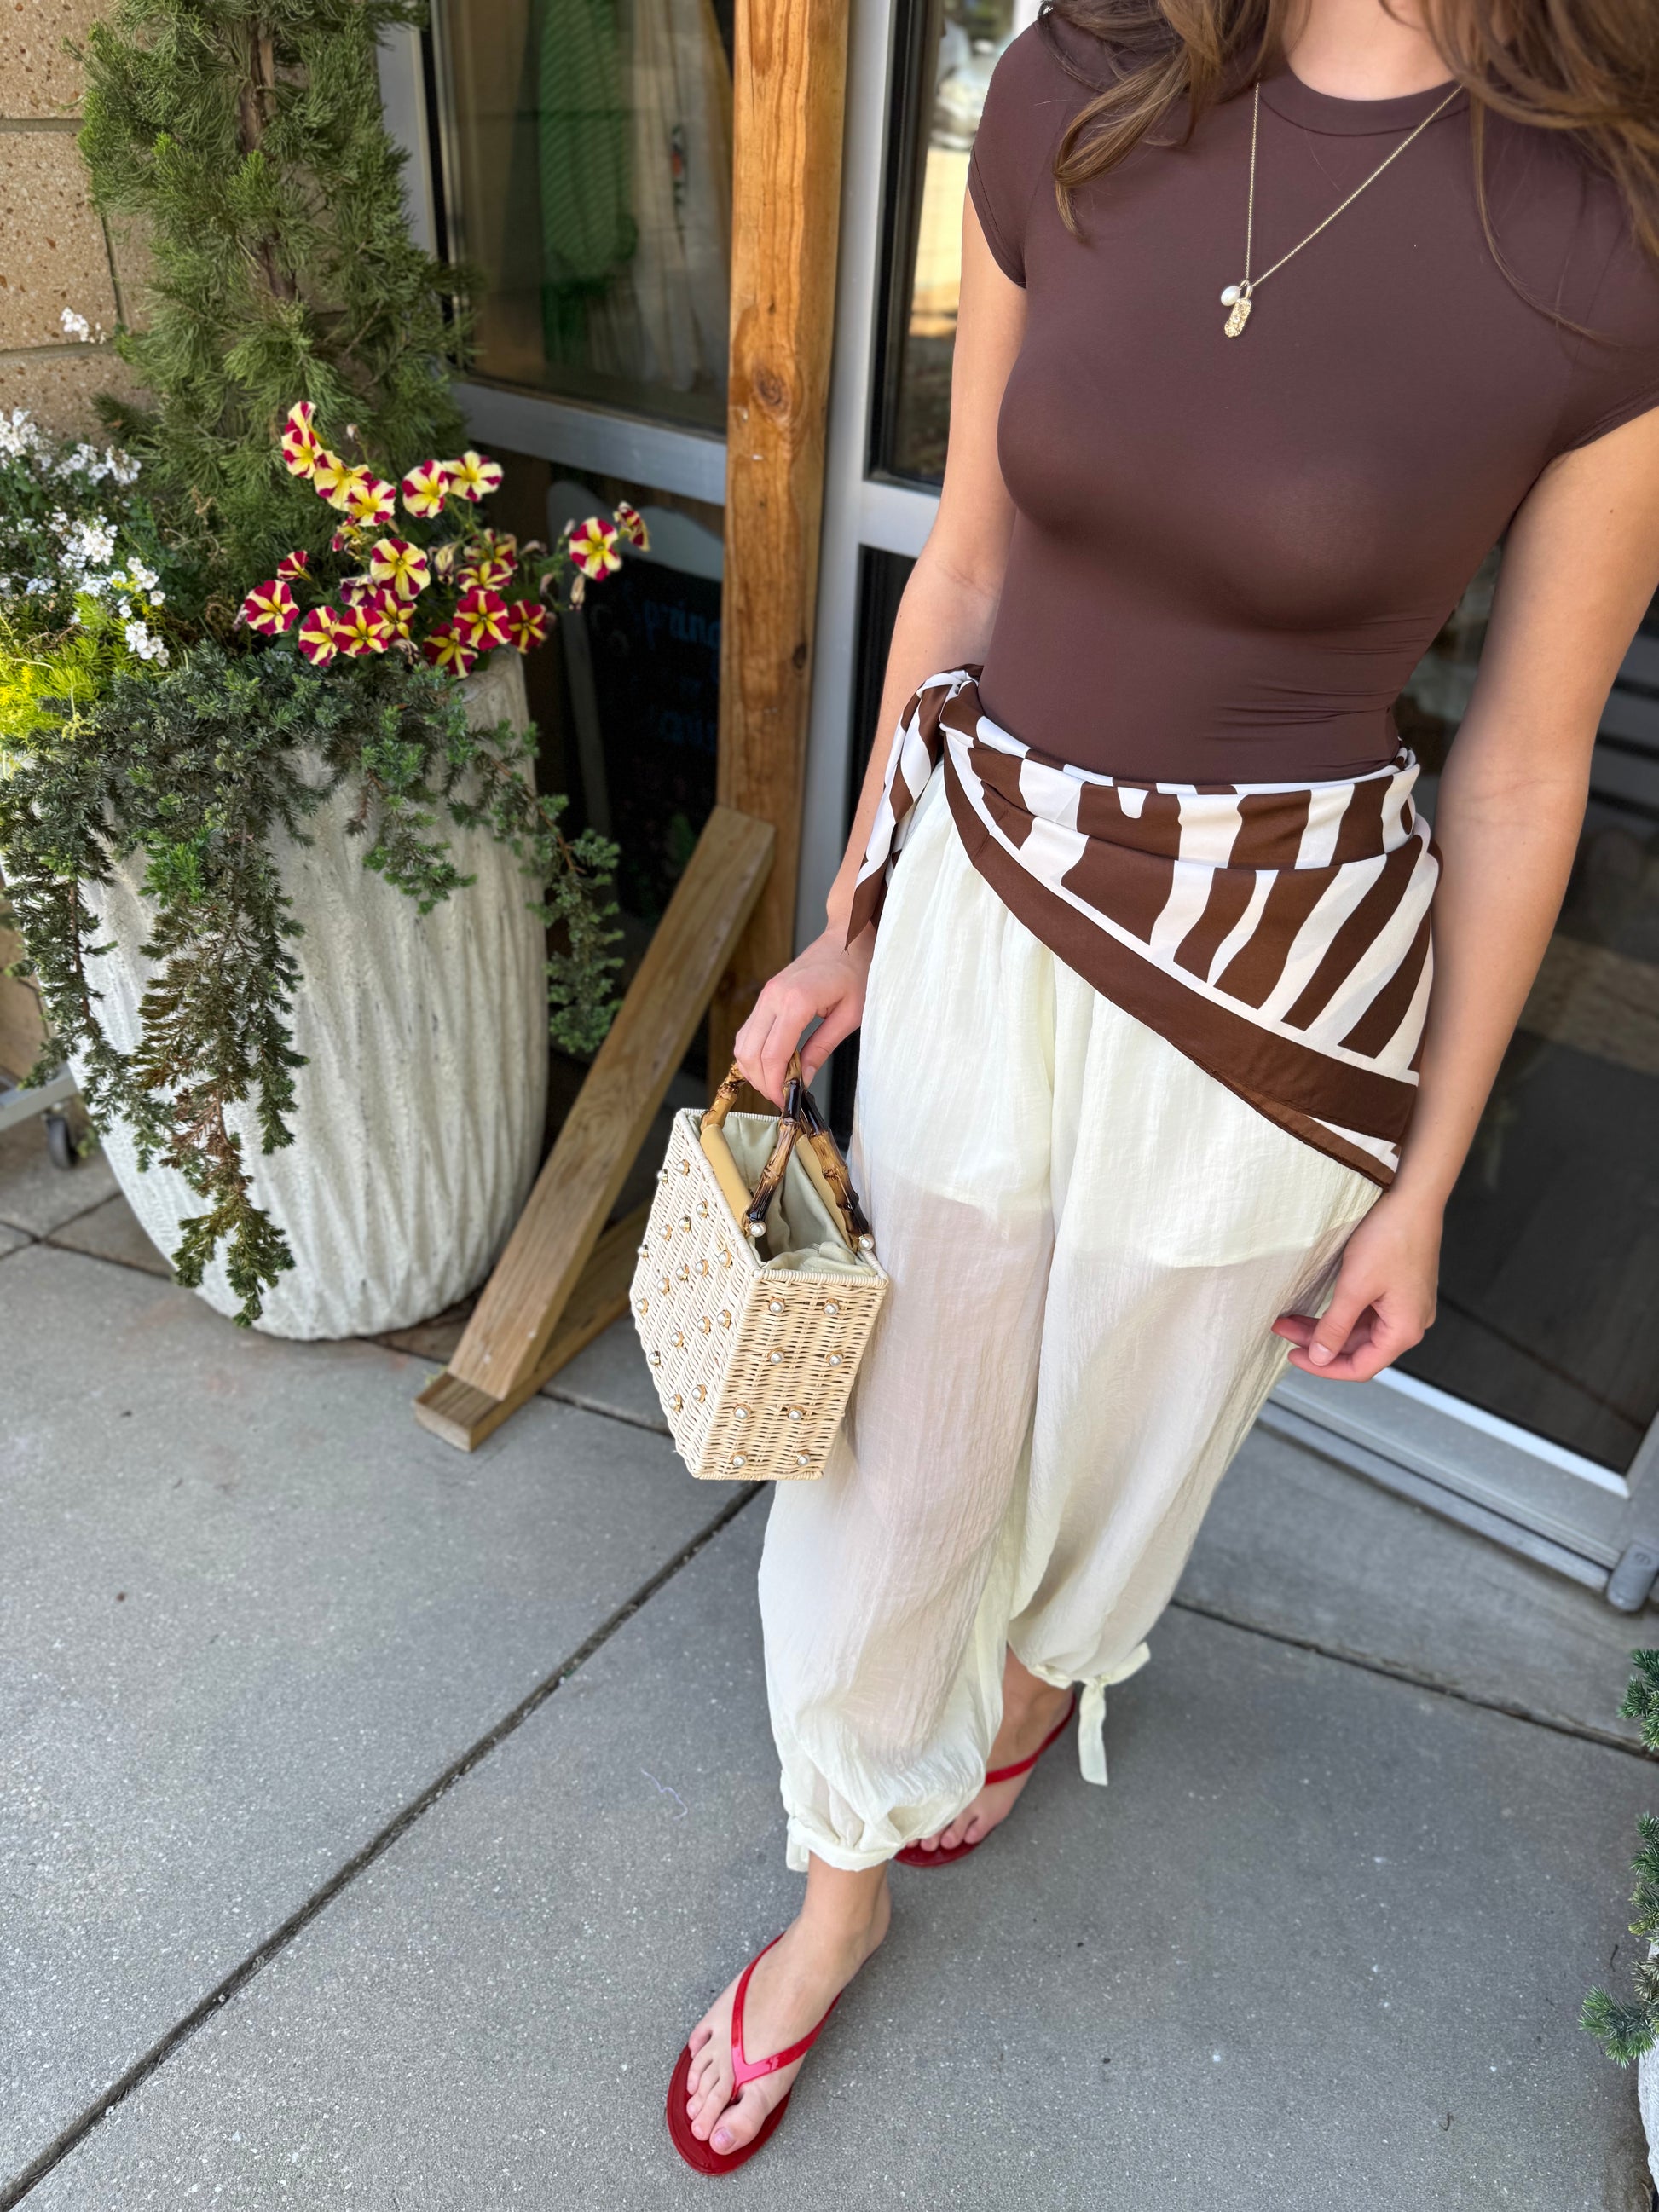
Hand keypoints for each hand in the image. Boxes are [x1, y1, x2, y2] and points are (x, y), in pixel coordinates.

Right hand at [734, 924, 875, 1106]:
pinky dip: (754, 1053)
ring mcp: (766, 995)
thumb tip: (802, 1079)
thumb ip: (822, 1048)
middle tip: (781, 1097)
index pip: (773, 1055)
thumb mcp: (850, 1016)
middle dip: (762, 1081)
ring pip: (742, 1043)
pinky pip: (748, 1031)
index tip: (785, 1101)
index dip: (775, 1084)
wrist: (846, 938)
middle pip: (749, 1052)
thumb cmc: (855, 971)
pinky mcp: (766, 996)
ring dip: (754, 1069)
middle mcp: (773, 997)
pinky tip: (774, 1064)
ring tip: (778, 1083)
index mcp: (796, 1001)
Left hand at [1272, 1187, 1441, 1383]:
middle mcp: (1410, 1324)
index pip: (1361, 1367)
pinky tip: (1317, 1308)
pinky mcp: (1399, 1290)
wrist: (1413, 1199)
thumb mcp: (1354, 1287)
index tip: (1293, 1357)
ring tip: (1290, 1318)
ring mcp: (1406, 1306)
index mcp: (1404, 1331)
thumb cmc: (1390, 1238)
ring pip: (1360, 1330)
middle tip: (1283, 1330)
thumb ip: (1335, 1327)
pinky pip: (1367, 1312)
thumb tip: (1319, 1357)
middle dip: (1318, 1342)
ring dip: (1326, 1326)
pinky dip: (1341, 1312)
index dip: (1324, 1367)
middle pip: (1358, 1348)